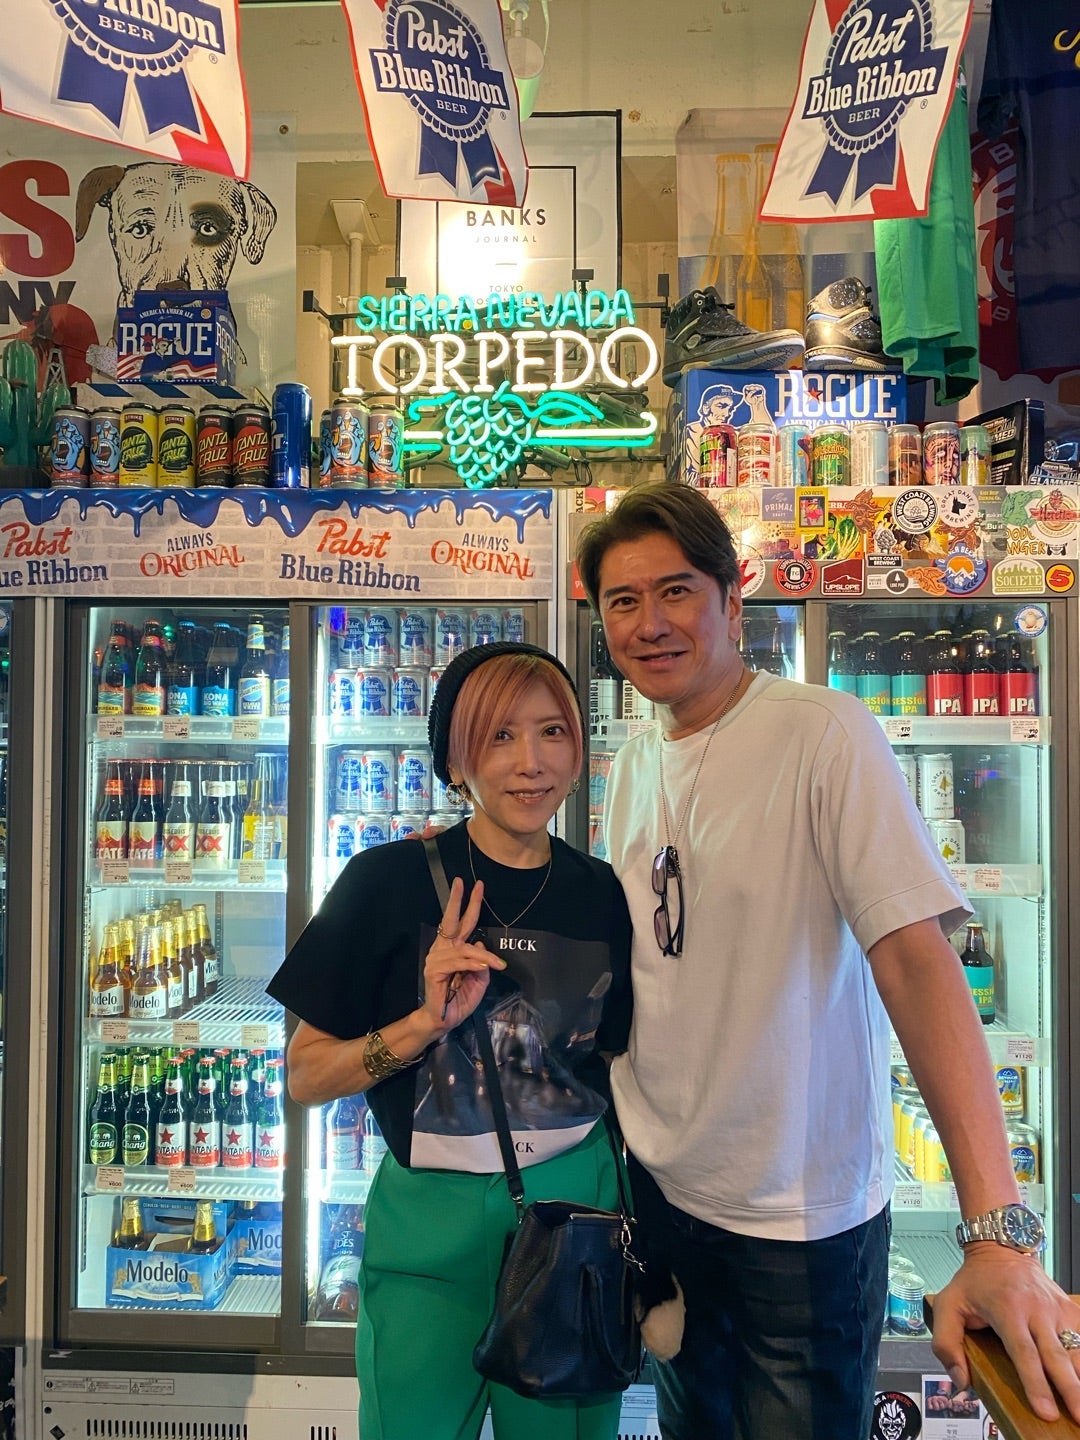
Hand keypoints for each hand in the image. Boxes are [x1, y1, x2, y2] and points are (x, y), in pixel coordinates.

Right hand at [422, 876, 503, 1033]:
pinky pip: (457, 963)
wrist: (443, 1019)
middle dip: (459, 901)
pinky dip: (472, 964)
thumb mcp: (479, 981)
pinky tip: (482, 967)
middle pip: (451, 920)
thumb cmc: (460, 999)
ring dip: (484, 957)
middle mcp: (442, 948)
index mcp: (452, 948)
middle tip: (467, 883)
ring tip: (497, 964)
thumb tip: (481, 943)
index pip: (461, 922)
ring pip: (464, 949)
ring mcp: (436, 958)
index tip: (477, 886)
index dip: (469, 904)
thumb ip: (482, 963)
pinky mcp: (433, 971)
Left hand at [930, 1245, 1079, 1422]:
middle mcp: (1036, 1310)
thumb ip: (946, 1343)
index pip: (1024, 1353)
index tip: (1045, 1411)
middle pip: (1057, 1356)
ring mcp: (1056, 1309)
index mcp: (1007, 1310)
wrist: (1001, 1249)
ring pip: (1077, 1348)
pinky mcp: (1069, 1309)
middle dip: (1070, 1389)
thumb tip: (961, 1380)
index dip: (1036, 1384)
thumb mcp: (947, 1304)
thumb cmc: (976, 1281)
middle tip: (1078, 1416)